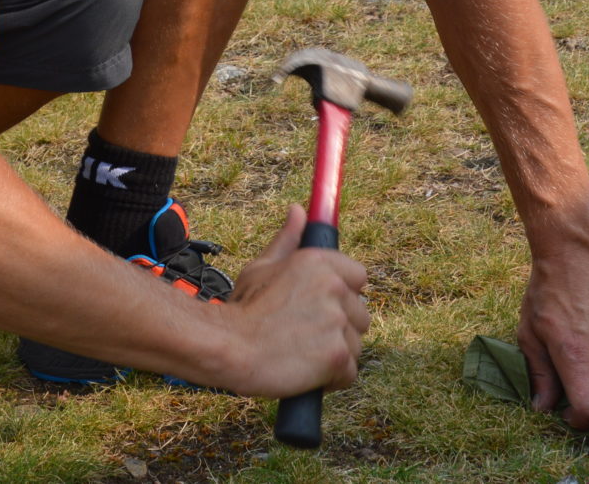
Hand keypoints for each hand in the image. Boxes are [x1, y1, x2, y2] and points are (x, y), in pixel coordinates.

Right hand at [220, 206, 370, 397]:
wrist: (228, 347)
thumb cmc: (242, 310)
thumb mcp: (261, 267)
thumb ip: (287, 240)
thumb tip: (298, 211)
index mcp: (319, 262)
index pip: (359, 277)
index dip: (343, 294)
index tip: (323, 307)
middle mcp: (334, 288)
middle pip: (360, 313)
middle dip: (340, 327)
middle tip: (305, 335)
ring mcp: (338, 322)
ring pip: (356, 343)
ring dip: (336, 353)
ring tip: (302, 354)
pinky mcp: (338, 356)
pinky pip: (350, 372)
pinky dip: (332, 378)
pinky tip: (306, 372)